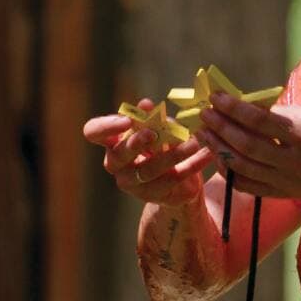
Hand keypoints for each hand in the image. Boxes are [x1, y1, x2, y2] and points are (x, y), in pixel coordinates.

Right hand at [82, 101, 213, 207]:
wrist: (180, 179)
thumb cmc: (164, 145)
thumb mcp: (160, 128)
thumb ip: (152, 118)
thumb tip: (146, 104)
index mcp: (112, 141)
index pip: (93, 131)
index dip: (106, 126)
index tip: (127, 120)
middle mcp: (117, 164)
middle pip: (118, 155)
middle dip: (135, 143)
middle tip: (152, 133)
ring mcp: (133, 184)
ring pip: (148, 170)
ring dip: (172, 154)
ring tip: (194, 142)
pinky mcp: (154, 196)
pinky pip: (173, 181)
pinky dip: (192, 166)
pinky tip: (207, 155)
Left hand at [194, 91, 300, 202]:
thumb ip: (276, 113)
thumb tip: (241, 103)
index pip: (261, 121)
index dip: (235, 108)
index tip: (216, 97)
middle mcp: (292, 161)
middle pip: (247, 145)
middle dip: (221, 127)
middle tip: (204, 114)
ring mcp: (284, 181)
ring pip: (242, 166)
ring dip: (218, 148)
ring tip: (203, 133)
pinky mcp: (278, 194)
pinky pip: (245, 185)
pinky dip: (228, 171)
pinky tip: (217, 156)